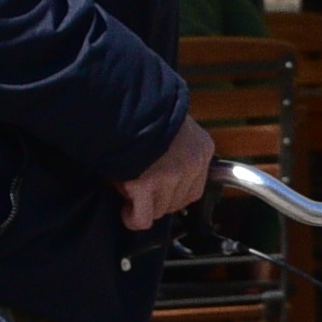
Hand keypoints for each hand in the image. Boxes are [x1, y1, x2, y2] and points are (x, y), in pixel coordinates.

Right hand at [118, 116, 223, 234]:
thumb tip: (161, 178)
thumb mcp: (169, 128)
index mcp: (201, 148)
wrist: (121, 102)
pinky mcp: (146, 184)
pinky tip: (125, 210)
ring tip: (128, 187)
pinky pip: (142, 218)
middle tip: (137, 184)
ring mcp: (170, 175)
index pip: (194, 188)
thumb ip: (174, 152)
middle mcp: (191, 163)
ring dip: (142, 205)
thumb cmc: (140, 113)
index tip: (156, 187)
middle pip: (177, 202)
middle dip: (156, 199)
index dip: (172, 192)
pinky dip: (132, 218)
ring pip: (159, 211)